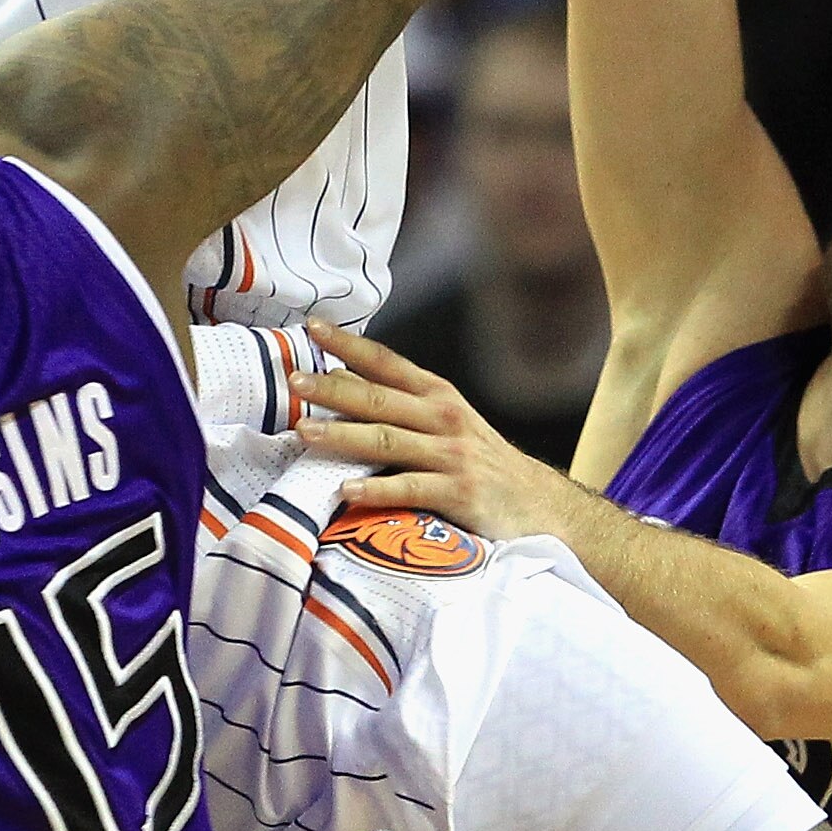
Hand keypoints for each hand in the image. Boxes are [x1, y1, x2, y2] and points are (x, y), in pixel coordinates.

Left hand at [292, 320, 578, 539]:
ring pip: (387, 440)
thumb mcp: (447, 421)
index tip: (312, 327)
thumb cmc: (481, 461)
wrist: (538, 503)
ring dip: (342, 435)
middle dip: (333, 388)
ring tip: (303, 431)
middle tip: (293, 381)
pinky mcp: (458, 494)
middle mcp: (442, 418)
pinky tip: (346, 490)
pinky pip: (409, 489)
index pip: (386, 362)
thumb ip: (403, 405)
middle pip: (378, 399)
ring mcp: (450, 456)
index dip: (349, 345)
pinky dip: (376, 489)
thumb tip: (342, 386)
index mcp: (436, 395)